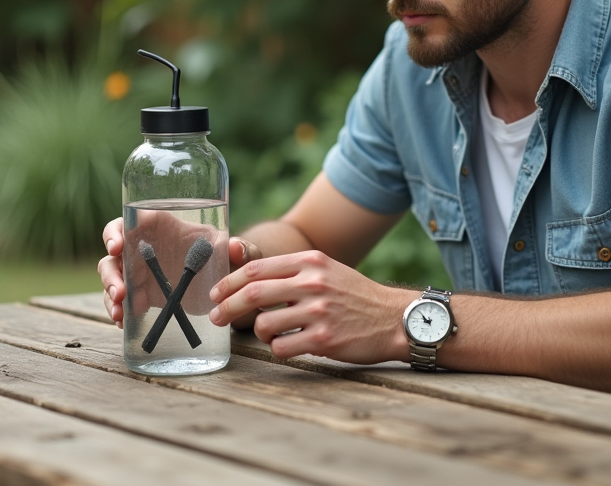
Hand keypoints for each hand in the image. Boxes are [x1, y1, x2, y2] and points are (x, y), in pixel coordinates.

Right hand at [98, 217, 261, 329]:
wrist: (222, 283)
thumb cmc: (222, 255)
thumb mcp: (231, 250)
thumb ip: (238, 248)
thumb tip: (235, 247)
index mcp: (157, 228)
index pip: (126, 224)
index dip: (114, 233)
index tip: (116, 247)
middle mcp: (142, 250)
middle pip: (113, 256)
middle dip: (111, 274)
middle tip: (120, 292)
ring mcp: (140, 274)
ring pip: (113, 280)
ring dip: (110, 295)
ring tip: (120, 313)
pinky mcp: (143, 296)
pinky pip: (123, 303)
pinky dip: (120, 313)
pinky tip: (124, 323)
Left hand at [208, 250, 410, 363]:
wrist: (394, 318)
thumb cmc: (355, 296)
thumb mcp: (326, 270)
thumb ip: (293, 271)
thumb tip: (248, 278)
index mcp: (310, 261)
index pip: (256, 269)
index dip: (229, 282)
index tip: (216, 294)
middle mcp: (312, 282)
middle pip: (252, 294)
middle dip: (226, 307)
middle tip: (216, 318)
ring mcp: (318, 311)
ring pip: (264, 324)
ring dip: (259, 333)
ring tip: (270, 334)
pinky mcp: (324, 338)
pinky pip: (281, 347)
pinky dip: (277, 349)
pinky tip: (288, 346)